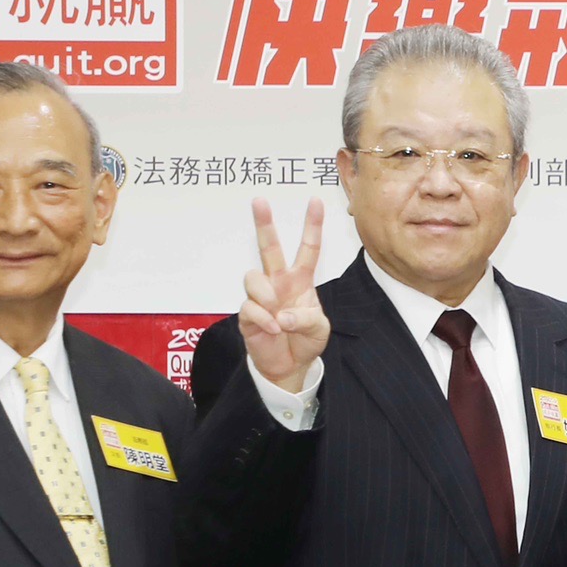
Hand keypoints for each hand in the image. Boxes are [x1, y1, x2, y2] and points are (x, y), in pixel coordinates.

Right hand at [241, 198, 329, 394]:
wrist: (290, 366)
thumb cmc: (305, 340)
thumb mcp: (319, 328)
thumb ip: (305, 318)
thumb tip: (281, 314)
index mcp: (300, 280)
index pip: (308, 249)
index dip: (312, 226)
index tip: (316, 201)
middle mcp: (278, 283)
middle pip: (269, 248)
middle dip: (264, 224)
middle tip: (259, 200)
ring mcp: (261, 297)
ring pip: (253, 277)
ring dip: (267, 295)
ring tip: (279, 316)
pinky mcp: (248, 314)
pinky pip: (250, 307)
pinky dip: (265, 319)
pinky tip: (274, 330)